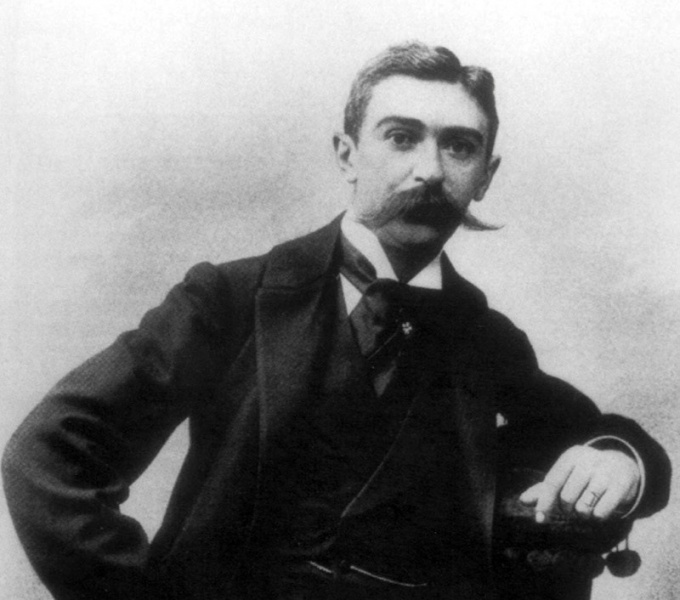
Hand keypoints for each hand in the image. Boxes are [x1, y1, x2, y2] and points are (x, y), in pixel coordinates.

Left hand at [518, 445, 640, 522]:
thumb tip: (523, 501)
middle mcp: (588, 461)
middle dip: (567, 509)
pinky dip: (597, 517)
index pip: (552, 482)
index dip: (544, 502)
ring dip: (582, 514)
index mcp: (571, 456)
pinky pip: (601, 513)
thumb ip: (544, 489)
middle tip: (573, 506)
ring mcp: (606, 472)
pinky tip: (600, 508)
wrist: (622, 466)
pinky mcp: (621, 486)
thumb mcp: (566, 475)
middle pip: (567, 498)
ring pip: (583, 507)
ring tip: (587, 507)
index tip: (539, 519)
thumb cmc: (585, 474)